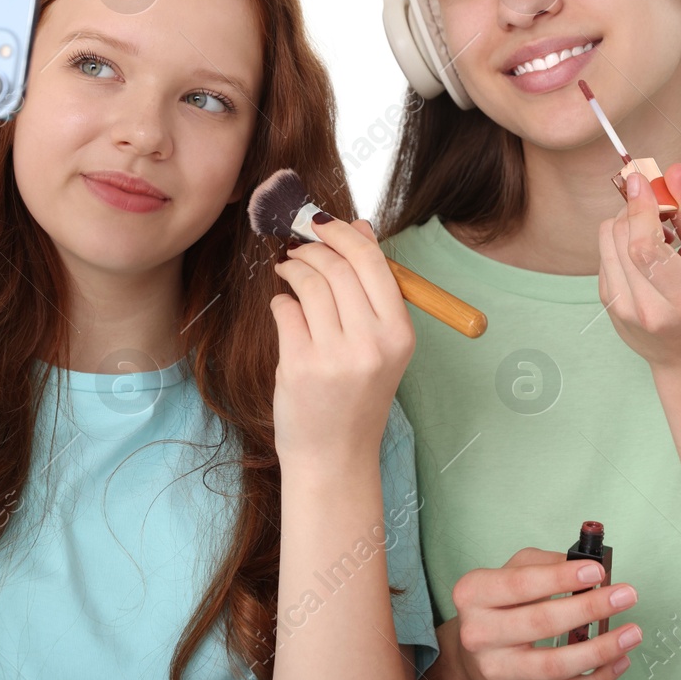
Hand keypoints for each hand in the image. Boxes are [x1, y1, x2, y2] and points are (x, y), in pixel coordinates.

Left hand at [268, 216, 414, 466]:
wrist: (335, 456)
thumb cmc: (356, 395)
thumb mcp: (380, 344)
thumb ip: (372, 288)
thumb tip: (360, 227)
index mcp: (399, 333)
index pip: (372, 262)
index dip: (342, 234)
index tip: (322, 224)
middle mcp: (373, 343)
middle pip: (338, 267)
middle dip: (312, 248)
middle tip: (297, 248)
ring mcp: (336, 356)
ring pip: (309, 284)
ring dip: (293, 269)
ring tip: (287, 273)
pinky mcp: (301, 365)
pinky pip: (285, 311)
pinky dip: (280, 302)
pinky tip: (284, 308)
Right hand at [446, 548, 637, 679]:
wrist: (470, 661)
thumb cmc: (494, 610)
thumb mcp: (507, 574)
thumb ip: (542, 564)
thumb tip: (582, 565)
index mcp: (474, 595)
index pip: (521, 583)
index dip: (562, 577)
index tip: (596, 571)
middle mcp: (479, 633)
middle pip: (542, 622)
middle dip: (590, 607)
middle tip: (624, 596)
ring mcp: (496, 670)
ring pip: (556, 664)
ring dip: (601, 648)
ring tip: (630, 633)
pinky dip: (597, 678)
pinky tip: (617, 661)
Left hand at [598, 162, 680, 374]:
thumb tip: (673, 171)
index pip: (645, 247)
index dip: (639, 208)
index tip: (641, 179)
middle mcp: (647, 309)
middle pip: (622, 238)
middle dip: (637, 209)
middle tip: (663, 206)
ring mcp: (621, 310)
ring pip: (607, 240)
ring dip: (628, 223)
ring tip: (659, 235)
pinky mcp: (606, 304)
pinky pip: (604, 253)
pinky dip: (622, 242)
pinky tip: (647, 255)